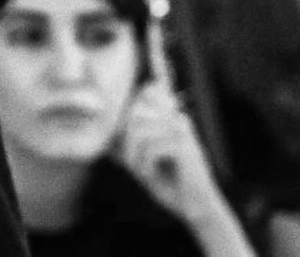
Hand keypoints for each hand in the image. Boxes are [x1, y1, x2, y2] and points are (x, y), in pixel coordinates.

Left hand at [113, 84, 239, 236]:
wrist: (195, 207)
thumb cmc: (169, 182)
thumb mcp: (143, 160)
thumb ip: (128, 142)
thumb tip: (105, 128)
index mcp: (170, 117)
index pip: (147, 93)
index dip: (129, 112)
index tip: (126, 138)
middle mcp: (177, 119)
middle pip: (136, 113)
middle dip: (126, 140)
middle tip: (130, 163)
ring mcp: (181, 131)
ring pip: (141, 131)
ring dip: (134, 156)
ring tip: (140, 172)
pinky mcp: (184, 147)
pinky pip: (151, 148)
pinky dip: (144, 165)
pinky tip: (150, 176)